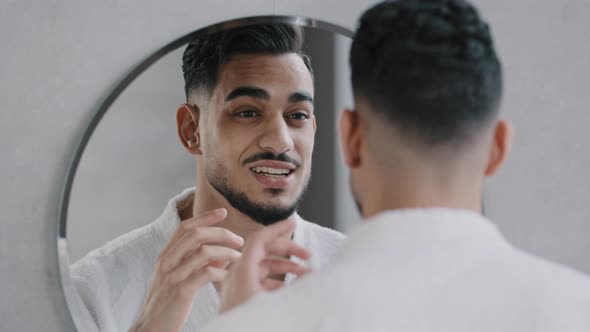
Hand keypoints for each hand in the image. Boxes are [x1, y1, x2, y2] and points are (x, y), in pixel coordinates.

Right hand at [131, 208, 243, 331]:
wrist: (151, 329)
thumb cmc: (168, 305)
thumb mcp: (180, 279)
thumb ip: (200, 264)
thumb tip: (225, 253)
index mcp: (165, 256)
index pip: (184, 227)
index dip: (204, 217)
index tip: (223, 212)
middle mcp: (166, 262)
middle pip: (195, 234)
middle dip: (221, 233)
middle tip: (239, 240)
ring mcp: (173, 276)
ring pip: (203, 252)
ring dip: (226, 252)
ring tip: (239, 258)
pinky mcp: (181, 292)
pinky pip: (206, 274)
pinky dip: (222, 272)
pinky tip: (230, 276)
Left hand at [219, 219, 310, 313]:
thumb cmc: (248, 326)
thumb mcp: (276, 303)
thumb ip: (296, 286)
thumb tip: (314, 276)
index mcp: (242, 271)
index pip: (259, 239)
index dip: (278, 229)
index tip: (293, 222)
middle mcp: (236, 276)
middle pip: (263, 252)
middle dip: (288, 252)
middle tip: (308, 255)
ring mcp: (236, 289)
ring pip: (262, 269)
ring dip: (285, 268)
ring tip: (305, 275)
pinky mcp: (238, 301)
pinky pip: (258, 283)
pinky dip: (275, 282)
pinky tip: (290, 289)